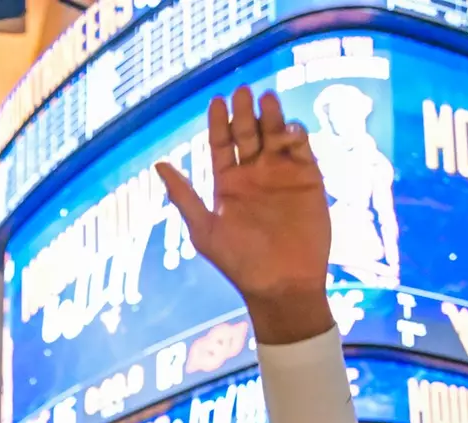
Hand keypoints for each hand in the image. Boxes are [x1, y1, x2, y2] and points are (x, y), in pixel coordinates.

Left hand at [156, 88, 330, 333]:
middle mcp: (254, 175)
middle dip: (245, 112)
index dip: (219, 122)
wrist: (281, 284)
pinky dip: (297, 137)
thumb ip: (184, 196)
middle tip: (243, 92)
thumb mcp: (204, 230)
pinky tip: (289, 131)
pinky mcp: (309, 180)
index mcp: (228, 183)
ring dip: (271, 117)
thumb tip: (158, 164)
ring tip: (266, 100)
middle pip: (248, 133)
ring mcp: (282, 175)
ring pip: (276, 136)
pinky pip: (302, 151)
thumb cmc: (239, 262)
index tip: (216, 101)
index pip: (222, 143)